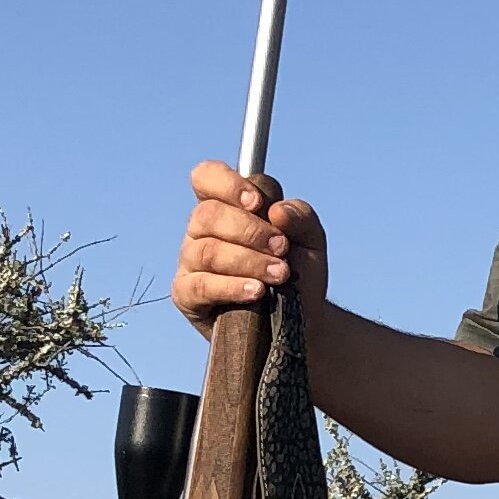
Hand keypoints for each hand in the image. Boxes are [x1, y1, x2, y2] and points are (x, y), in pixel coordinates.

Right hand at [171, 160, 326, 325]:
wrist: (302, 321)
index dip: (228, 184)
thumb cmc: (299, 273)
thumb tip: (277, 210)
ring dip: (248, 260)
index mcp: (225, 206)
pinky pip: (200, 285)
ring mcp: (191, 262)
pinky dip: (231, 286)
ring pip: (207, 251)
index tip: (258, 203)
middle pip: (208, 214)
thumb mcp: (310, 240)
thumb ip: (300, 216)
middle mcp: (202, 230)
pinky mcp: (187, 294)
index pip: (207, 177)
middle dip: (251, 231)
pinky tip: (256, 291)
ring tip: (280, 275)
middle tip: (282, 248)